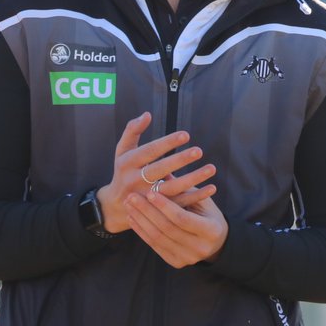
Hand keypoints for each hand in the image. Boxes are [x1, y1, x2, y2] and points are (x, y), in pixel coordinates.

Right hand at [96, 113, 215, 233]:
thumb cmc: (123, 170)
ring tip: (211, 169)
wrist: (115, 205)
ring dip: (192, 179)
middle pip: (159, 170)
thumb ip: (132, 130)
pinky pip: (179, 204)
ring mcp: (146, 198)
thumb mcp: (122, 150)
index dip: (167, 143)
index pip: (149, 151)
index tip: (185, 135)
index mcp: (127, 163)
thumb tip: (147, 114)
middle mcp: (135, 181)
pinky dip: (196, 196)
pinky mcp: (157, 211)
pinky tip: (211, 188)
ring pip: (171, 189)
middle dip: (179, 160)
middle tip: (199, 151)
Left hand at [125, 188, 228, 267]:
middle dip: (147, 211)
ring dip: (140, 220)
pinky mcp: (176, 262)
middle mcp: (201, 248)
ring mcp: (188, 258)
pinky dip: (141, 231)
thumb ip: (184, 188)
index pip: (182, 218)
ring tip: (129, 205)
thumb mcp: (201, 199)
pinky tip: (132, 218)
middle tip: (132, 196)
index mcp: (212, 230)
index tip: (150, 191)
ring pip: (158, 238)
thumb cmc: (208, 213)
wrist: (215, 241)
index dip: (165, 205)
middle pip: (167, 228)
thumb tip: (162, 171)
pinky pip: (155, 246)